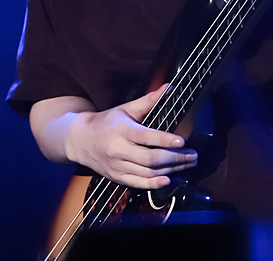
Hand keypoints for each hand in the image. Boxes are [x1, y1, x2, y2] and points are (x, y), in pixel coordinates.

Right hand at [63, 84, 196, 188]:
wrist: (80, 140)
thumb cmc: (106, 122)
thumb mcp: (125, 108)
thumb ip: (148, 101)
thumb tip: (169, 88)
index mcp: (122, 130)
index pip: (146, 137)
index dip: (165, 140)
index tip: (182, 141)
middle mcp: (119, 150)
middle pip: (151, 159)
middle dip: (175, 159)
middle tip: (192, 156)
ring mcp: (117, 166)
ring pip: (148, 173)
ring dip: (171, 170)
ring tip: (186, 165)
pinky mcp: (117, 177)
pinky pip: (138, 183)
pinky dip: (154, 183)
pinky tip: (168, 179)